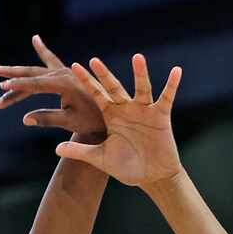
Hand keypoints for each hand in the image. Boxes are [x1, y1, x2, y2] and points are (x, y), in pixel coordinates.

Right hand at [0, 35, 105, 140]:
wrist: (108, 117)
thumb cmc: (91, 122)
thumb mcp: (69, 122)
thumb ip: (47, 118)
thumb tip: (25, 119)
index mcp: (65, 85)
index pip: (36, 84)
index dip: (18, 86)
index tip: (3, 86)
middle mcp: (64, 74)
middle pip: (32, 72)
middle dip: (12, 73)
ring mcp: (66, 72)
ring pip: (37, 70)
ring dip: (18, 73)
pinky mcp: (67, 73)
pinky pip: (51, 61)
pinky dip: (43, 51)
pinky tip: (36, 40)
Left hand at [53, 54, 184, 187]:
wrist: (151, 177)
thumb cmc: (126, 167)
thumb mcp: (99, 158)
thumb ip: (79, 151)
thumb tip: (56, 149)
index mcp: (111, 116)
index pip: (97, 94)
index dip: (87, 82)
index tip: (74, 66)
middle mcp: (127, 109)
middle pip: (115, 87)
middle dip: (104, 75)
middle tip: (94, 60)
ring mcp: (144, 111)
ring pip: (142, 88)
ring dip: (140, 73)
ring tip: (137, 57)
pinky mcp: (161, 116)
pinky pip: (167, 98)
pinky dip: (171, 85)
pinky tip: (176, 71)